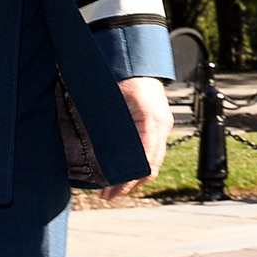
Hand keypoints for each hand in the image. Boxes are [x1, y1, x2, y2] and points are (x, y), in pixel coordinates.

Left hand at [101, 76, 172, 201]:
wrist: (136, 61)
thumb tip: (94, 152)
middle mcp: (161, 126)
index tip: (111, 190)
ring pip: (152, 162)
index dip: (129, 179)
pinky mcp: (158, 126)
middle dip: (129, 184)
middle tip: (106, 195)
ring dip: (134, 179)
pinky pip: (152, 153)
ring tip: (112, 190)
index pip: (145, 160)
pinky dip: (140, 167)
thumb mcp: (111, 99)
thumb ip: (107, 124)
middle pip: (150, 166)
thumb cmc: (124, 75)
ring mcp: (162, 126)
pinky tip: (125, 174)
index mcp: (151, 121)